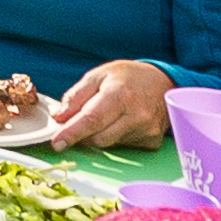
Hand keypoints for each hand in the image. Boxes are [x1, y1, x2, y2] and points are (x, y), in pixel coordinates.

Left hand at [42, 57, 174, 151]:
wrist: (163, 83)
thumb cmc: (128, 77)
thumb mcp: (98, 75)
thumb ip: (76, 96)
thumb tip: (59, 117)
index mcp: (120, 94)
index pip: (92, 119)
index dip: (72, 133)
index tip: (57, 143)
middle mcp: (137, 115)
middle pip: (98, 137)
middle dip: (82, 134)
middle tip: (75, 124)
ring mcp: (147, 131)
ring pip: (109, 143)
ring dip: (98, 134)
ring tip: (106, 114)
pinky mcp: (152, 141)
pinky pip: (123, 145)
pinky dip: (114, 136)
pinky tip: (121, 122)